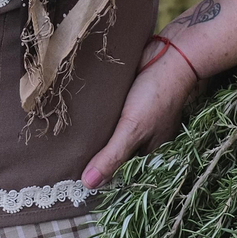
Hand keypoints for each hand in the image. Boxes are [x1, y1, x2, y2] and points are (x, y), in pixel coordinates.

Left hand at [81, 36, 197, 189]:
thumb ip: (113, 156)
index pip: (123, 173)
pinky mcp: (128, 100)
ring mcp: (136, 118)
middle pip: (115, 152)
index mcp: (150, 151)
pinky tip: (80, 118)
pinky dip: (97, 116)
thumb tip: (89, 184)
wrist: (171, 54)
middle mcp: (144, 137)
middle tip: (65, 163)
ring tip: (66, 143)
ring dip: (94, 135)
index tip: (76, 182)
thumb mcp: (133, 129)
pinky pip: (110, 114)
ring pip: (111, 133)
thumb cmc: (157, 95)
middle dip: (95, 156)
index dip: (103, 176)